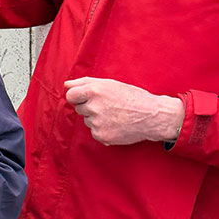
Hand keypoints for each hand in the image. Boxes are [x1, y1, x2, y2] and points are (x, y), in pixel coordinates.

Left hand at [64, 77, 183, 145]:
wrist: (151, 116)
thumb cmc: (131, 97)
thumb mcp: (110, 84)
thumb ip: (84, 82)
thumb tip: (66, 84)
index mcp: (94, 91)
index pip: (71, 95)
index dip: (78, 97)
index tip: (86, 98)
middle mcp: (93, 107)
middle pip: (79, 109)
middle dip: (90, 107)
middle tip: (108, 106)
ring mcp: (97, 123)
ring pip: (87, 121)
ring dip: (97, 118)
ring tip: (115, 115)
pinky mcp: (102, 136)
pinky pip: (94, 132)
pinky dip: (103, 129)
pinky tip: (116, 125)